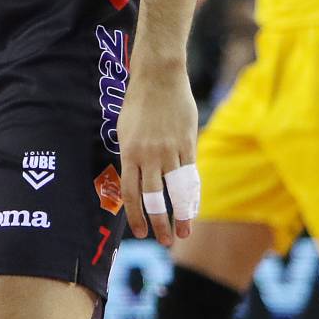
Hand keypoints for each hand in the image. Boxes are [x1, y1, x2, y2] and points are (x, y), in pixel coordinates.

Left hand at [117, 64, 198, 246]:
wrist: (159, 77)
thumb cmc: (138, 103)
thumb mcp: (125, 130)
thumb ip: (131, 157)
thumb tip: (134, 180)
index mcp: (129, 152)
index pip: (131, 192)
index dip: (135, 215)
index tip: (140, 232)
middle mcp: (149, 155)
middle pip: (154, 197)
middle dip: (158, 222)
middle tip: (164, 241)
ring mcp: (170, 150)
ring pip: (176, 191)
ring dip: (181, 215)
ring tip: (183, 233)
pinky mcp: (188, 144)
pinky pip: (191, 174)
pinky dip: (192, 194)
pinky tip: (193, 207)